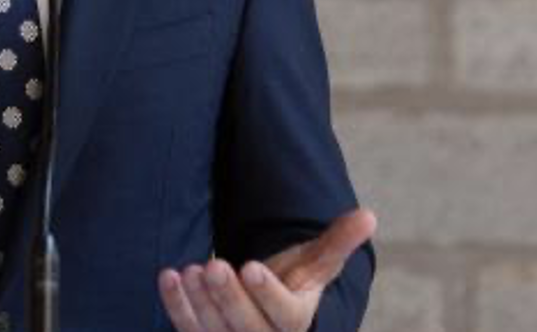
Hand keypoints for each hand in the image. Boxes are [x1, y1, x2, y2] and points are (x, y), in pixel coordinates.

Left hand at [158, 208, 376, 331]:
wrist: (267, 310)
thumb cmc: (294, 284)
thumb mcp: (315, 264)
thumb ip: (337, 243)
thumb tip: (368, 215)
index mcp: (297, 324)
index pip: (285, 315)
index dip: (267, 294)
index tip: (250, 266)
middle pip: (246, 327)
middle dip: (228, 297)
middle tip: (214, 265)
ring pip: (213, 331)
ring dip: (198, 302)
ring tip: (186, 270)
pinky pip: (188, 328)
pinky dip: (176, 305)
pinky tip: (168, 275)